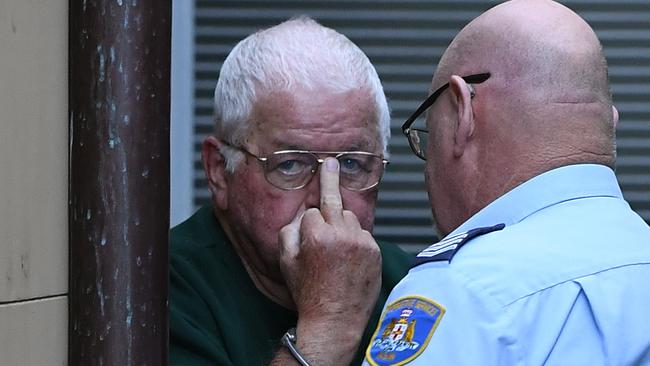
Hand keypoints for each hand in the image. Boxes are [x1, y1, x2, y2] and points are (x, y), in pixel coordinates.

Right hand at [276, 158, 381, 364]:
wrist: (336, 318)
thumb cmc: (308, 291)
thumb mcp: (286, 261)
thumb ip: (289, 231)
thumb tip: (301, 214)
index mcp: (316, 235)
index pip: (311, 211)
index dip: (306, 224)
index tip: (307, 226)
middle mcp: (342, 234)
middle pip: (333, 202)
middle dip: (329, 183)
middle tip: (329, 163)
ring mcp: (362, 242)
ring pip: (350, 217)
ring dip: (342, 225)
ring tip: (336, 250)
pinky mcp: (375, 251)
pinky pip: (363, 234)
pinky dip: (356, 240)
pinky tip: (349, 259)